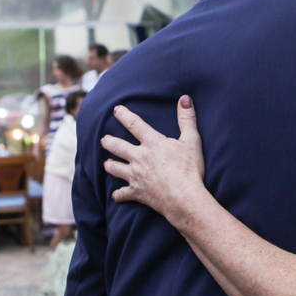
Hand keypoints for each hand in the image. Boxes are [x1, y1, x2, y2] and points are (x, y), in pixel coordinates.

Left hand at [101, 96, 206, 222]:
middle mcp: (139, 157)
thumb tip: (185, 99)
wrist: (183, 197)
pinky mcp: (137, 192)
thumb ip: (187, 119)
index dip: (124, 115)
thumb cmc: (189, 169)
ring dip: (110, 165)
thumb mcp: (192, 141)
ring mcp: (135, 176)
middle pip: (118, 146)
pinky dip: (119, 195)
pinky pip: (123, 194)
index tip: (116, 110)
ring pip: (115, 169)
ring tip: (106, 163)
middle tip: (104, 139)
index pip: (135, 125)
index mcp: (152, 143)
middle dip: (109, 141)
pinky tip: (116, 195)